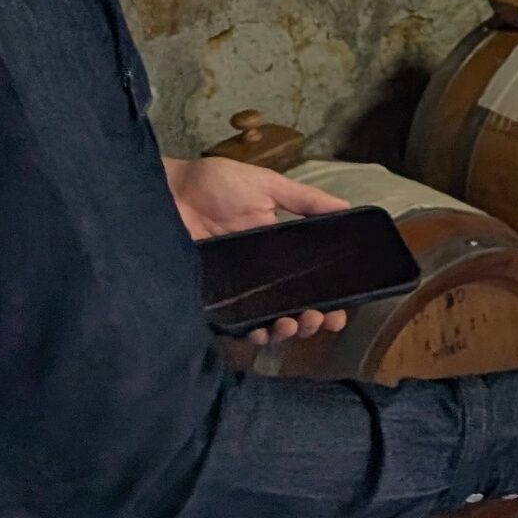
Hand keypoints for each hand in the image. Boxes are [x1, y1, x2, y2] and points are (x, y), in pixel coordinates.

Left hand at [168, 157, 351, 344]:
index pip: (311, 282)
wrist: (169, 192)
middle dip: (312, 320)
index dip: (330, 298)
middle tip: (318, 318)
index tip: (342, 309)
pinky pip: (234, 323)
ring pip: (268, 321)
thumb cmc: (217, 185)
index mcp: (280, 251)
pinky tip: (262, 331)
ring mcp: (237, 289)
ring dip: (286, 330)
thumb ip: (305, 199)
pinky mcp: (212, 298)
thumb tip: (347, 207)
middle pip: (294, 308)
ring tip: (293, 323)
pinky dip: (251, 332)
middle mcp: (261, 275)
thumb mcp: (267, 186)